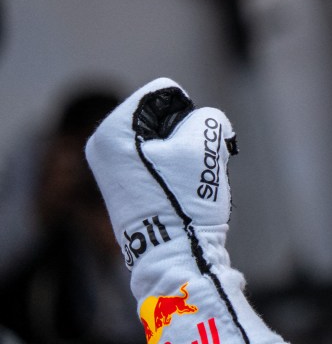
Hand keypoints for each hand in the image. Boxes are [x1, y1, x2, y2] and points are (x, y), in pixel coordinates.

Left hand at [85, 77, 237, 273]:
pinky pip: (159, 161)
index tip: (186, 149)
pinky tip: (179, 194)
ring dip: (185, 154)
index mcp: (111, 129)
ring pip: (166, 139)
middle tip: (191, 166)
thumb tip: (203, 128)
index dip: (188, 115)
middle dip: (187, 135)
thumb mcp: (205, 143)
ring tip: (186, 183)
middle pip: (164, 116)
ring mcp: (112, 168)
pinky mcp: (125, 186)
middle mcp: (102, 145)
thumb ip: (210, 116)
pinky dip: (176, 170)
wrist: (175, 257)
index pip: (165, 93)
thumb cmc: (184, 201)